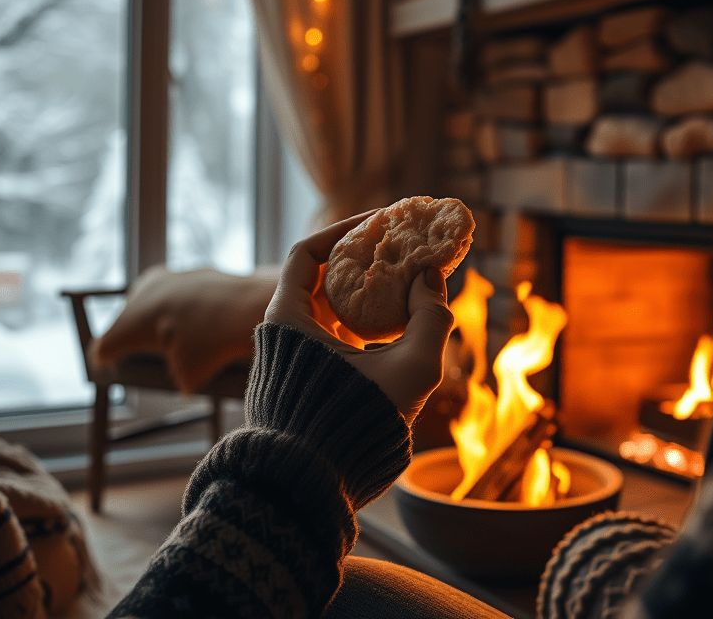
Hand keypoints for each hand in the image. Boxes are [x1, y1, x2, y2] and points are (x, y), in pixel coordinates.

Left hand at [264, 212, 454, 424]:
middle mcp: (281, 336)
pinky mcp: (303, 386)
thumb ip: (431, 320)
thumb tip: (430, 278)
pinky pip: (333, 342)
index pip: (308, 253)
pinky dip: (361, 329)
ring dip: (366, 298)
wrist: (306, 490)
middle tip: (402, 252)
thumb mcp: (410, 371)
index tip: (382, 222)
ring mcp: (290, 362)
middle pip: (322, 280)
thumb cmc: (354, 427)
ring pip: (330, 313)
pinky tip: (396, 332)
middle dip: (363, 263)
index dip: (345, 230)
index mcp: (287, 320)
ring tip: (406, 287)